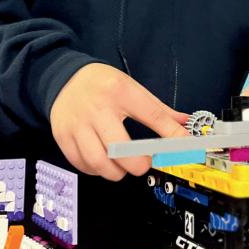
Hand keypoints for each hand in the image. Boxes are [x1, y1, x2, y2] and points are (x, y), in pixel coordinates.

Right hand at [50, 63, 188, 180]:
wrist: (64, 77)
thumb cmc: (102, 84)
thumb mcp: (132, 88)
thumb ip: (159, 111)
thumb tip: (185, 125)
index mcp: (120, 91)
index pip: (153, 116)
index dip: (172, 136)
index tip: (183, 149)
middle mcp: (98, 108)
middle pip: (120, 148)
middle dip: (137, 164)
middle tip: (143, 163)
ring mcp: (78, 124)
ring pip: (99, 162)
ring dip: (116, 172)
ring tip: (122, 166)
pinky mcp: (63, 136)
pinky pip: (82, 164)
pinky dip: (96, 170)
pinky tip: (103, 163)